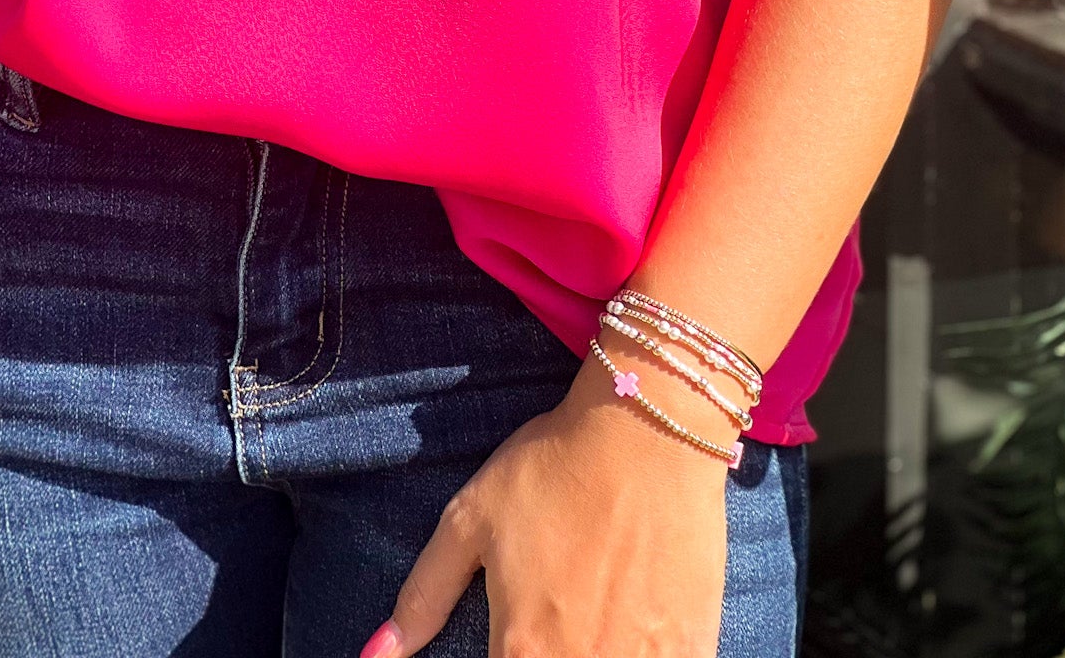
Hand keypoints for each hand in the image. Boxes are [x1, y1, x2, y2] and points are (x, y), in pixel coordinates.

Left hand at [363, 339, 731, 657]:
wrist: (648, 430)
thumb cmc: (554, 468)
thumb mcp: (471, 519)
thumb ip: (422, 595)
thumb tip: (372, 655)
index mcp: (521, 651)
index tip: (507, 641)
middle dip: (541, 656)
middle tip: (546, 623)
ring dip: (591, 654)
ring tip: (587, 615)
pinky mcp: (692, 652)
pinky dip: (641, 654)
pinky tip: (631, 626)